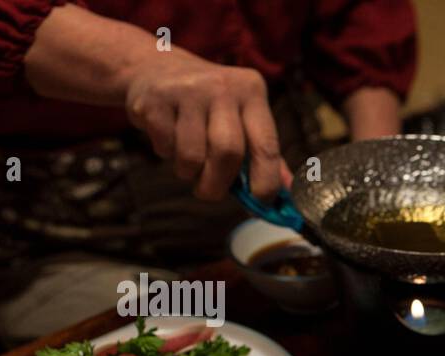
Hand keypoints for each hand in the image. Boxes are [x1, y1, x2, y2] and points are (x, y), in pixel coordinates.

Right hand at [124, 52, 287, 200]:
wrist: (155, 65)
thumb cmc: (209, 104)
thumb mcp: (243, 116)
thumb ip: (266, 154)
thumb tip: (288, 197)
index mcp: (252, 92)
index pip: (267, 146)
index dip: (266, 181)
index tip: (261, 201)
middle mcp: (223, 87)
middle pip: (228, 153)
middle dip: (218, 184)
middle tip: (209, 192)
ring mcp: (188, 89)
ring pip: (192, 156)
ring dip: (188, 172)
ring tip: (187, 161)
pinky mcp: (156, 98)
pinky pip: (165, 146)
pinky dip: (166, 153)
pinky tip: (167, 137)